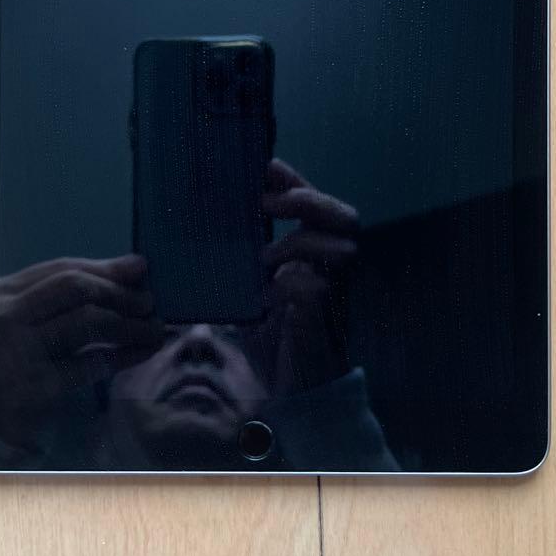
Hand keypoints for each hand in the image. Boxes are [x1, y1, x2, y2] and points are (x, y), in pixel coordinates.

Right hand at [0, 254, 161, 449]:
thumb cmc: (1, 368)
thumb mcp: (19, 322)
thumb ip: (61, 297)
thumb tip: (131, 267)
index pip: (60, 269)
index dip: (105, 268)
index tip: (140, 269)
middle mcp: (1, 317)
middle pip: (75, 287)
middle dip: (119, 292)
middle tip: (149, 302)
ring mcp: (15, 352)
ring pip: (87, 321)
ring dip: (129, 323)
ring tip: (153, 328)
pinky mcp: (33, 389)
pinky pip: (90, 363)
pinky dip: (124, 355)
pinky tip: (142, 352)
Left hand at [261, 159, 359, 393]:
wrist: (291, 389)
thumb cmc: (274, 335)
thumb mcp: (254, 287)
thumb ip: (247, 257)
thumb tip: (211, 219)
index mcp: (315, 252)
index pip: (316, 204)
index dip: (295, 181)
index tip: (266, 166)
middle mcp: (333, 266)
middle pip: (345, 215)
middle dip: (308, 200)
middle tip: (268, 203)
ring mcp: (336, 290)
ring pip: (339, 246)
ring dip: (297, 243)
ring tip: (264, 258)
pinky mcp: (327, 318)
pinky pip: (316, 287)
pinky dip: (287, 286)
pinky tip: (266, 298)